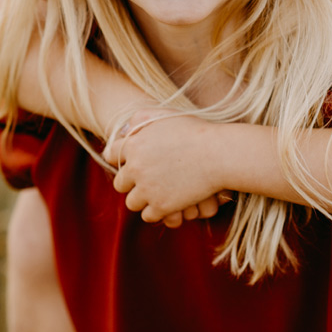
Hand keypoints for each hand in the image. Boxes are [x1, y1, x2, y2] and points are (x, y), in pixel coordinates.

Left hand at [105, 111, 229, 225]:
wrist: (219, 154)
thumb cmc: (196, 132)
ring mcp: (147, 189)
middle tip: (146, 181)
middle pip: (120, 183)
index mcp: (133, 145)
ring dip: (142, 199)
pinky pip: (148, 215)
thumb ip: (140, 119)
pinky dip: (156, 212)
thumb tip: (125, 130)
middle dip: (131, 182)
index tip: (131, 160)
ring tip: (156, 194)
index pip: (111, 155)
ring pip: (132, 202)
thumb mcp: (164, 115)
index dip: (120, 158)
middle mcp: (135, 168)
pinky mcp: (162, 206)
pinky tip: (167, 204)